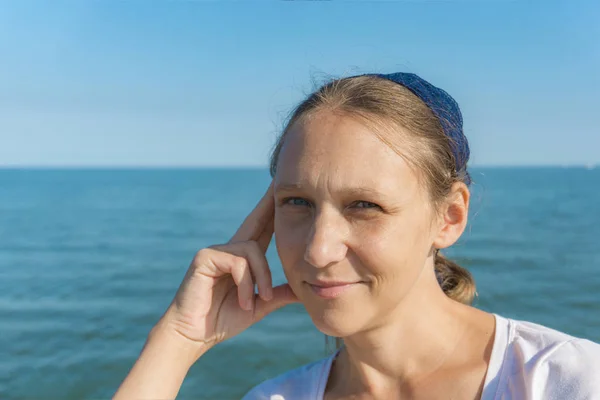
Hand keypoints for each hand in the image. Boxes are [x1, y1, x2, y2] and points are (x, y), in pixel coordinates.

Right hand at [157, 182, 298, 358]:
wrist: (194, 336)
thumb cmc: (222, 320)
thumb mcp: (258, 306)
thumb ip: (277, 295)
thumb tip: (302, 290)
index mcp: (243, 259)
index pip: (263, 230)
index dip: (273, 211)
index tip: (283, 192)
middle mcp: (229, 249)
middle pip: (255, 220)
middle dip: (269, 202)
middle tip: (280, 180)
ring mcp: (216, 251)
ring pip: (253, 251)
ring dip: (261, 278)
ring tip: (257, 300)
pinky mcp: (205, 257)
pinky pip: (238, 262)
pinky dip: (244, 283)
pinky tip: (243, 300)